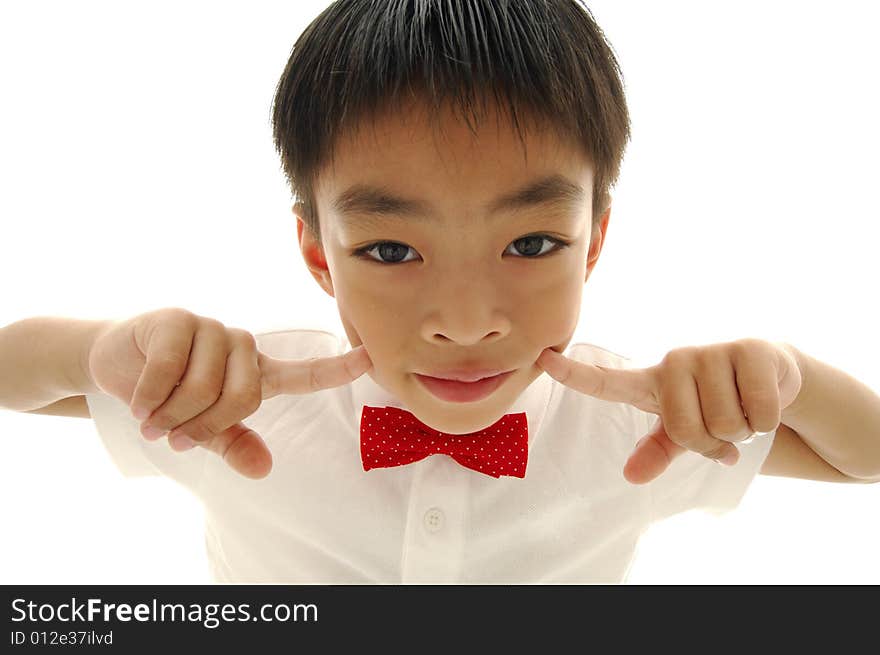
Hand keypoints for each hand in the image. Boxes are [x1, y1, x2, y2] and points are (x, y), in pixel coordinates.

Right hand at [87, 307, 371, 478]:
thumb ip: (233, 443)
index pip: (304, 372)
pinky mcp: (178, 320)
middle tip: (172, 435)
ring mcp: (212, 329)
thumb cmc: (170, 394)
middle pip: (242, 399)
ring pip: (204, 388)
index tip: (372, 359)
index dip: (338, 368)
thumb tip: (263, 469)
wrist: (117, 362)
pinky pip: (170, 369)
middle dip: (202, 427)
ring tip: (152, 417)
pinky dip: (150, 398)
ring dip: (170, 416)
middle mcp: (242, 347)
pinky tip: (138, 403)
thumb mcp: (202, 427)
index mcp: (257, 373)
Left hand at [535, 338, 802, 483]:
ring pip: (724, 424)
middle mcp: (674, 362)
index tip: (544, 361)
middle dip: (711, 442)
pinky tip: (762, 402)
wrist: (770, 376)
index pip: (607, 382)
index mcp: (651, 383)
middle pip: (686, 430)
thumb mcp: (682, 432)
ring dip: (741, 431)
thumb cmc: (713, 404)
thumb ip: (657, 451)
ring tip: (741, 409)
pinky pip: (758, 412)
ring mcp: (710, 351)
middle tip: (721, 426)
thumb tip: (631, 476)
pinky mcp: (748, 350)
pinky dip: (766, 421)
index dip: (575, 375)